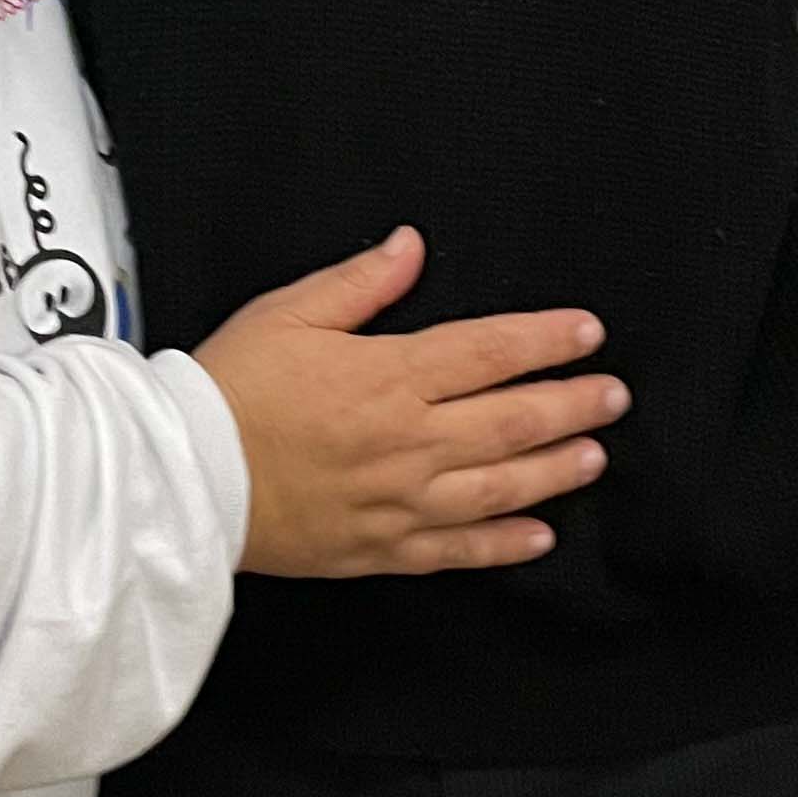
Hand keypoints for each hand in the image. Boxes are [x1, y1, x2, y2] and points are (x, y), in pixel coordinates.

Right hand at [190, 226, 626, 577]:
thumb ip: (359, 282)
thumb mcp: (288, 313)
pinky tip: (539, 537)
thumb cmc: (230, 389)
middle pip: (513, 419)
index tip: (588, 332)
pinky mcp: (381, 548)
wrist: (183, 478)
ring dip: (555, 470)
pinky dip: (504, 545)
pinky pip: (458, 551)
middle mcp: (409, 440)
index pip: (490, 350)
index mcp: (390, 375)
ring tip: (595, 456)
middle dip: (572, 404)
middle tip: (614, 395)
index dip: (546, 339)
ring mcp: (400, 500)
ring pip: (500, 486)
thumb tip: (411, 245)